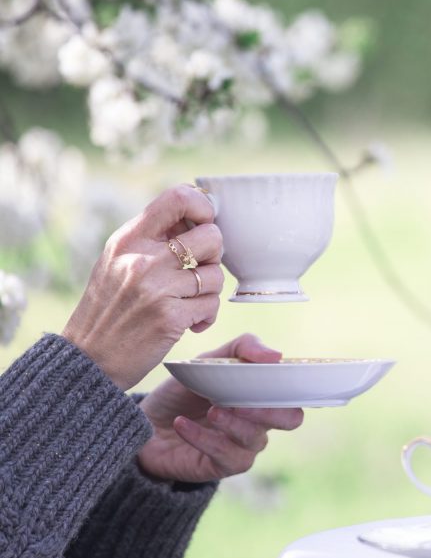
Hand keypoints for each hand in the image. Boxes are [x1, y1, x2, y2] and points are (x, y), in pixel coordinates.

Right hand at [62, 184, 224, 389]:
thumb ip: (152, 238)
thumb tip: (199, 217)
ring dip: (209, 291)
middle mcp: (142, 259)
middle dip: (213, 255)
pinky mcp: (170, 317)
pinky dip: (206, 316)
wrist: (88, 360)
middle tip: (197, 271)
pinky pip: (212, 305)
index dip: (202, 206)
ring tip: (187, 301)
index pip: (177, 197)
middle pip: (212, 236)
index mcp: (129, 239)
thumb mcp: (117, 262)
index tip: (204, 223)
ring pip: (216, 274)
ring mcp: (157, 288)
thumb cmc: (109, 309)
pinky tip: (188, 323)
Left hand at [138, 334, 303, 483]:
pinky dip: (203, 437)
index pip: (294, 394)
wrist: (146, 424)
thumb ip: (242, 349)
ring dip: (233, 422)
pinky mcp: (223, 466)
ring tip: (211, 409)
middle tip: (242, 400)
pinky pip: (225, 454)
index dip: (294, 388)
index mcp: (263, 396)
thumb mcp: (209, 361)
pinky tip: (183, 423)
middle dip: (270, 409)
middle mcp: (261, 422)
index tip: (275, 376)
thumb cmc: (184, 392)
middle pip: (291, 419)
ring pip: (255, 437)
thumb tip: (276, 355)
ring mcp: (244, 446)